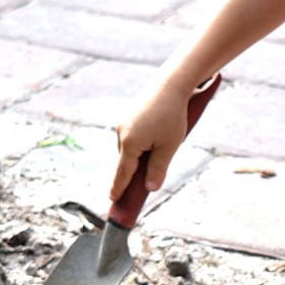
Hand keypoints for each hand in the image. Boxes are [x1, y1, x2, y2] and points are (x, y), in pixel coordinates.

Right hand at [110, 83, 190, 202]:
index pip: (122, 173)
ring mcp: (123, 123)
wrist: (171, 84)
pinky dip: (139, 142)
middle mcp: (121, 133)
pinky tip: (154, 137)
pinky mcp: (128, 115)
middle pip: (126, 161)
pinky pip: (131, 136)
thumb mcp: (169, 146)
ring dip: (139, 155)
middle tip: (139, 186)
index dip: (118, 188)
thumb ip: (158, 168)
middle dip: (132, 172)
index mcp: (129, 143)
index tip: (112, 200)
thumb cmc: (172, 115)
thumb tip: (150, 188)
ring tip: (157, 150)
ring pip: (130, 147)